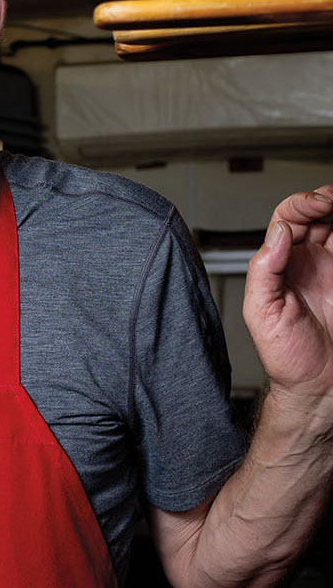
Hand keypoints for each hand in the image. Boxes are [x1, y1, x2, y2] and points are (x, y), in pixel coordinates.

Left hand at [244, 184, 332, 412]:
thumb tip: (277, 232)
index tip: (316, 203)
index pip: (289, 218)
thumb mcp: (262, 312)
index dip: (301, 204)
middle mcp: (310, 261)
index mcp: (281, 264)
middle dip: (328, 199)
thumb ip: (264, 269)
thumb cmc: (286, 356)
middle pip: (320, 215)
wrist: (319, 388)